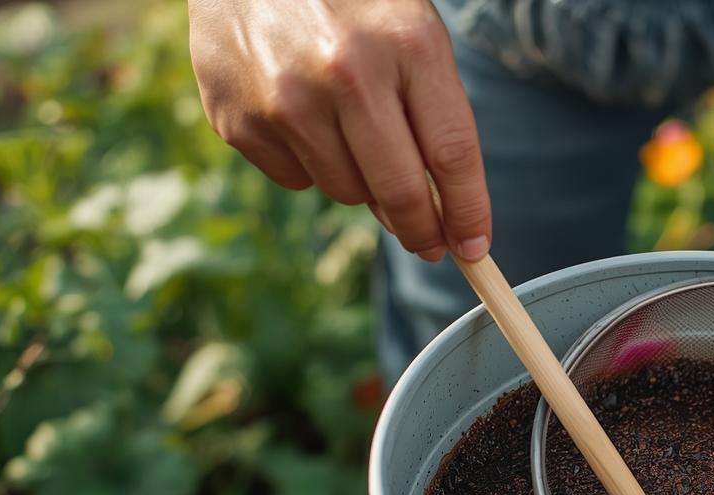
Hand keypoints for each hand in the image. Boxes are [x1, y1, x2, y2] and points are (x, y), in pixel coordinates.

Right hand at [187, 0, 489, 261]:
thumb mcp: (408, 29)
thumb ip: (430, 112)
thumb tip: (435, 209)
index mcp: (407, 43)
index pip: (452, 153)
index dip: (468, 211)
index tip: (474, 246)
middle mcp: (347, 72)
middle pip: (400, 191)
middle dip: (423, 230)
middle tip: (431, 242)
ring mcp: (286, 99)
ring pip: (347, 192)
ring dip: (361, 182)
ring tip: (349, 130)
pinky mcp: (239, 119)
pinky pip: (297, 179)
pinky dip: (309, 163)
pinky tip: (300, 114)